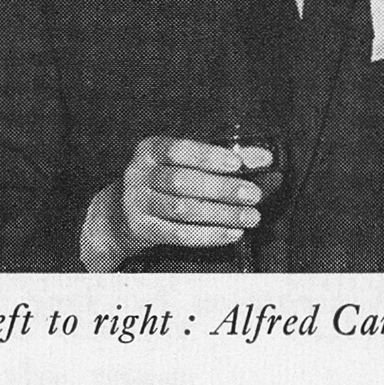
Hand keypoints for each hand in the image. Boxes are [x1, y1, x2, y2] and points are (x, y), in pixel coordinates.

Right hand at [114, 135, 265, 253]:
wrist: (119, 214)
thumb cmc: (165, 182)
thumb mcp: (184, 164)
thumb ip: (224, 159)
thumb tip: (265, 159)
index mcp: (150, 149)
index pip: (179, 150)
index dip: (209, 156)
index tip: (238, 164)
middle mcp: (138, 174)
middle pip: (182, 181)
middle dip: (222, 188)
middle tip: (253, 194)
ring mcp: (136, 203)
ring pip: (182, 210)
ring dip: (221, 214)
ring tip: (251, 217)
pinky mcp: (141, 229)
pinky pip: (179, 235)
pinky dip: (210, 235)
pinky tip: (233, 233)